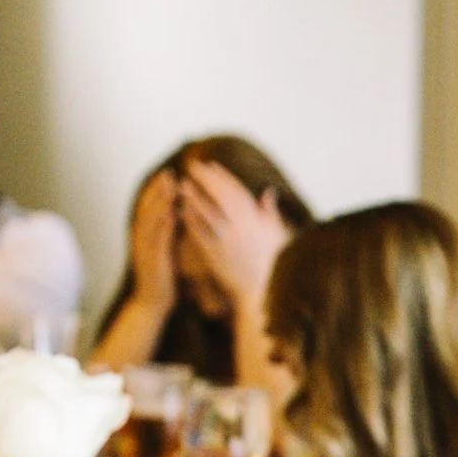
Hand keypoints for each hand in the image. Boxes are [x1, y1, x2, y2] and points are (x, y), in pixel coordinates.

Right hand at [127, 169, 179, 316]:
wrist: (153, 303)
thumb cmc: (164, 277)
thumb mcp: (166, 251)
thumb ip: (169, 235)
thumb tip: (181, 216)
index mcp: (144, 236)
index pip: (148, 207)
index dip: (156, 189)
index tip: (168, 173)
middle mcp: (141, 239)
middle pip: (147, 208)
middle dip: (157, 189)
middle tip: (169, 172)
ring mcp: (145, 249)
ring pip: (151, 220)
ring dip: (160, 202)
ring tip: (170, 185)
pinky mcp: (154, 261)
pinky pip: (158, 240)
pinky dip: (165, 225)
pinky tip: (173, 213)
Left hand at [179, 162, 291, 317]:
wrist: (260, 292)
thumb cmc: (273, 264)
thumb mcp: (277, 234)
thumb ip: (270, 212)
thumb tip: (269, 192)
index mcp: (257, 221)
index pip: (237, 191)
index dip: (223, 176)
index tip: (210, 165)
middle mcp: (242, 228)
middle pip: (220, 196)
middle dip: (205, 179)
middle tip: (191, 166)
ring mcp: (227, 241)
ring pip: (207, 212)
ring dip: (193, 196)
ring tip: (181, 184)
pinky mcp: (215, 255)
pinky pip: (199, 233)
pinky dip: (190, 219)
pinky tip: (180, 209)